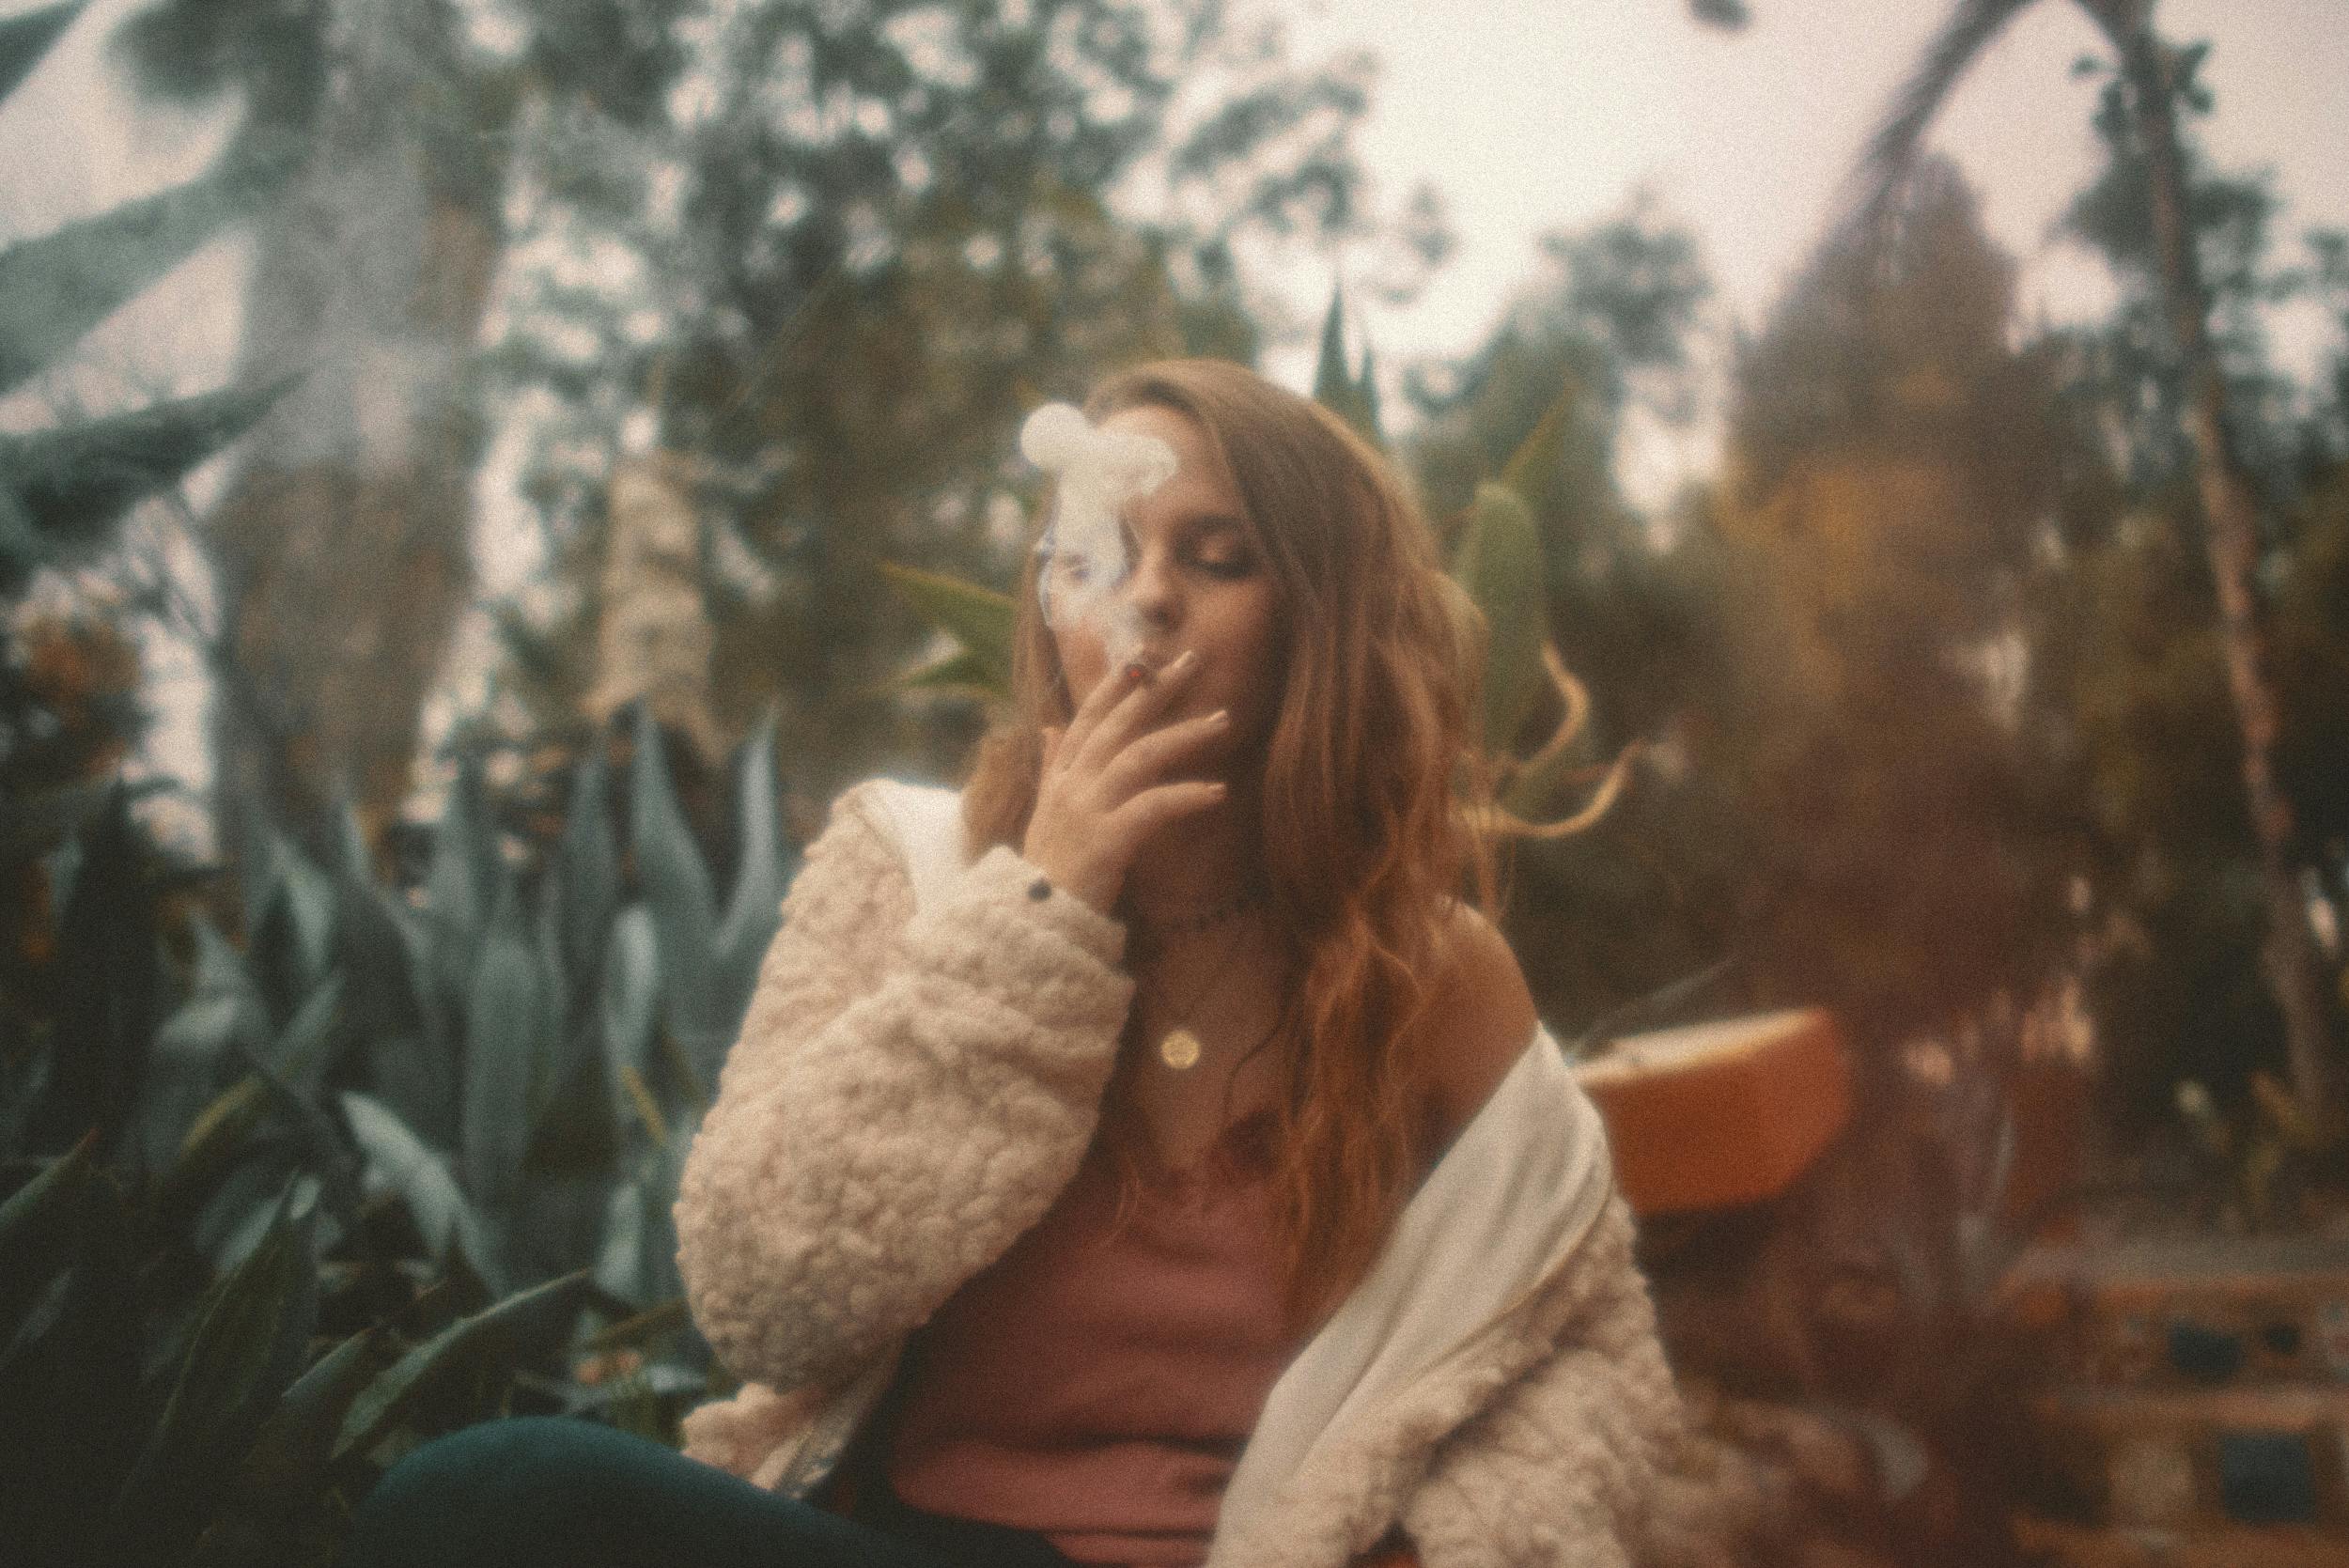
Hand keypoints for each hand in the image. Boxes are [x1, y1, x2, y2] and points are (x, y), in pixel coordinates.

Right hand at [1023, 647, 1230, 915]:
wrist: (1032, 922)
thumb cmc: (1048, 870)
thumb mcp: (1045, 812)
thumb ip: (1052, 767)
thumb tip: (1051, 727)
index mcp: (1061, 777)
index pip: (1088, 718)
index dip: (1115, 685)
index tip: (1142, 655)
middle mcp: (1072, 786)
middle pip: (1118, 725)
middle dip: (1155, 689)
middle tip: (1193, 661)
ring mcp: (1088, 810)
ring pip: (1139, 756)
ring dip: (1183, 735)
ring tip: (1222, 721)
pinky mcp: (1107, 840)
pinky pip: (1153, 806)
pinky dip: (1186, 795)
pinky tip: (1218, 792)